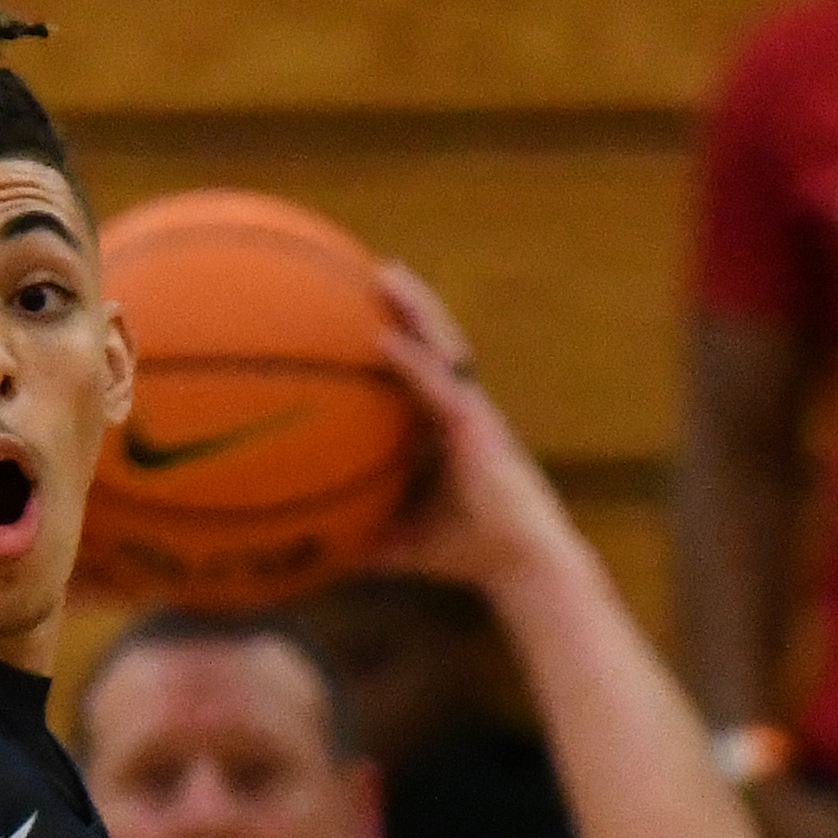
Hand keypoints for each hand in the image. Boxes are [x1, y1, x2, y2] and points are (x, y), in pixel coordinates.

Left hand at [366, 262, 580, 591]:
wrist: (521, 566)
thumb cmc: (469, 555)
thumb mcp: (402, 544)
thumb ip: (365, 539)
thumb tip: (316, 556)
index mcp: (450, 427)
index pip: (425, 370)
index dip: (405, 336)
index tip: (371, 309)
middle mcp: (464, 409)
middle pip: (436, 343)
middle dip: (410, 305)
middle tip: (376, 271)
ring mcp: (475, 413)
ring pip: (445, 347)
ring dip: (416, 309)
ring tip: (385, 275)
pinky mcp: (479, 427)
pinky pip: (440, 386)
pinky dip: (412, 361)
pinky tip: (382, 341)